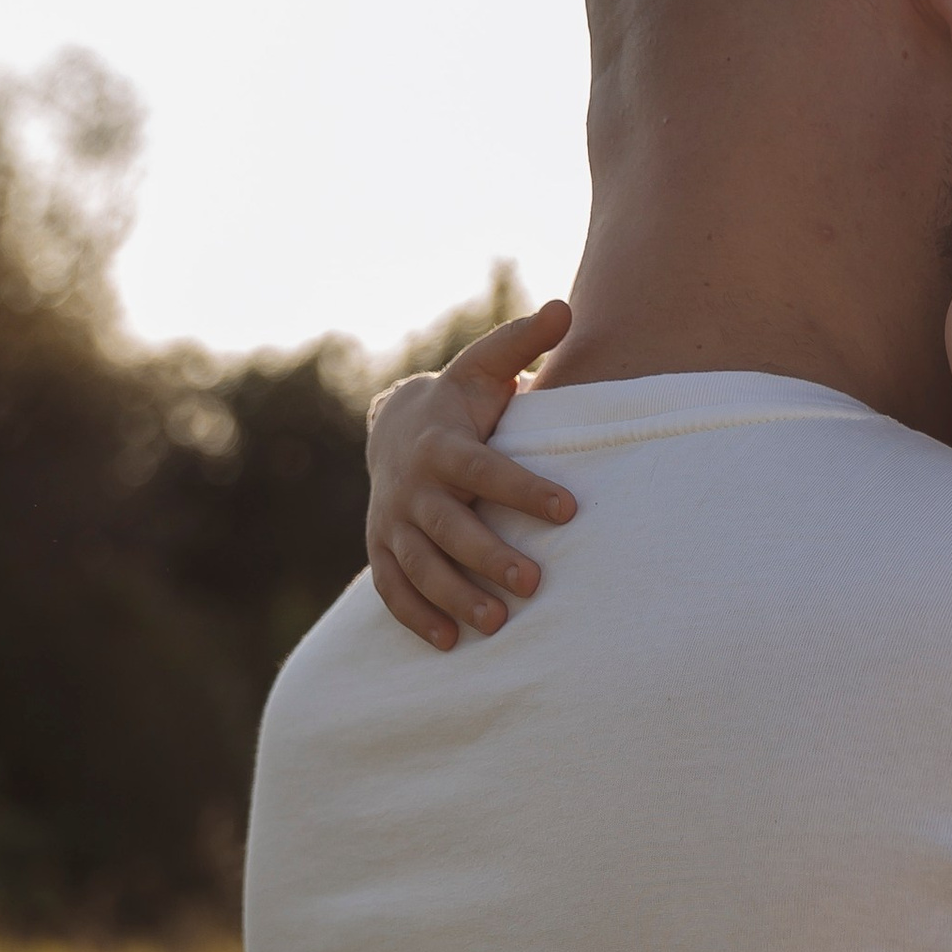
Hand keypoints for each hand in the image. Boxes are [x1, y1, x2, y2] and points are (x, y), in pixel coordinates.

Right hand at [367, 299, 580, 649]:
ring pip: (419, 565)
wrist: (395, 427)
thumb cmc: (460, 404)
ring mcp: (393, 522)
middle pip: (449, 527)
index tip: (569, 508)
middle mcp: (413, 487)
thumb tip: (565, 307)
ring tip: (496, 624)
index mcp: (443, 444)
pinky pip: (393, 589)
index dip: (525, 489)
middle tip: (533, 584)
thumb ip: (523, 343)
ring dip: (454, 596)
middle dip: (488, 556)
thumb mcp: (485, 369)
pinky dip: (415, 617)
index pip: (486, 470)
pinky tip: (448, 643)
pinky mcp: (382, 549)